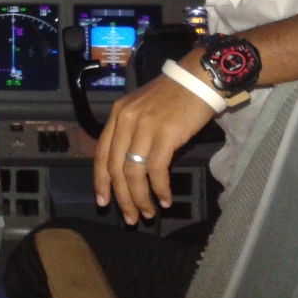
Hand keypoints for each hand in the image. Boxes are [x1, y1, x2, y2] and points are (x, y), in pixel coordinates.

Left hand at [93, 56, 215, 223]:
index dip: (101, 181)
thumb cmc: (172, 96)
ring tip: (148, 213)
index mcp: (117, 115)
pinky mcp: (166, 133)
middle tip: (130, 218)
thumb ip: (131, 133)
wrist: (197, 79)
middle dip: (122, 197)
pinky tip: (165, 199)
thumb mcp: (142, 109)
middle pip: (116, 167)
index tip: (103, 202)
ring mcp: (145, 126)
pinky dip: (159, 189)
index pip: (101, 153)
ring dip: (140, 198)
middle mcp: (126, 120)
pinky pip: (156, 169)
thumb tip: (129, 168)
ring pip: (134, 172)